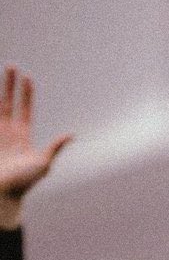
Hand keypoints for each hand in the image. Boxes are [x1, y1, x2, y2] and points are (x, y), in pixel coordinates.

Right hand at [0, 66, 70, 218]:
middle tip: (12, 66)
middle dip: (9, 84)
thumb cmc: (23, 183)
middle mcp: (8, 132)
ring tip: (2, 72)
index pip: (25, 109)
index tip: (27, 77)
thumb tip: (71, 134)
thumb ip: (54, 148)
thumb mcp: (43, 164)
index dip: (26, 93)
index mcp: (23, 135)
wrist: (1, 194)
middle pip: (8, 102)